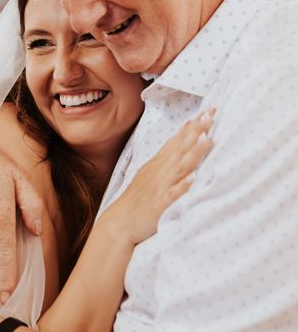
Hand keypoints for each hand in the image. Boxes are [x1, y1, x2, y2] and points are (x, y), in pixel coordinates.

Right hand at [102, 109, 214, 244]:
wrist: (120, 222)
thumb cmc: (138, 198)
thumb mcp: (150, 172)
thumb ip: (167, 156)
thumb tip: (183, 137)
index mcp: (159, 163)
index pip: (178, 140)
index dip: (193, 125)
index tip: (208, 109)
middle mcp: (162, 171)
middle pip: (182, 147)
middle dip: (197, 130)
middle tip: (211, 112)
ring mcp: (162, 186)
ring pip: (181, 166)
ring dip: (194, 152)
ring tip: (207, 137)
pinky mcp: (162, 204)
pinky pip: (174, 194)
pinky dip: (184, 185)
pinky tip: (194, 178)